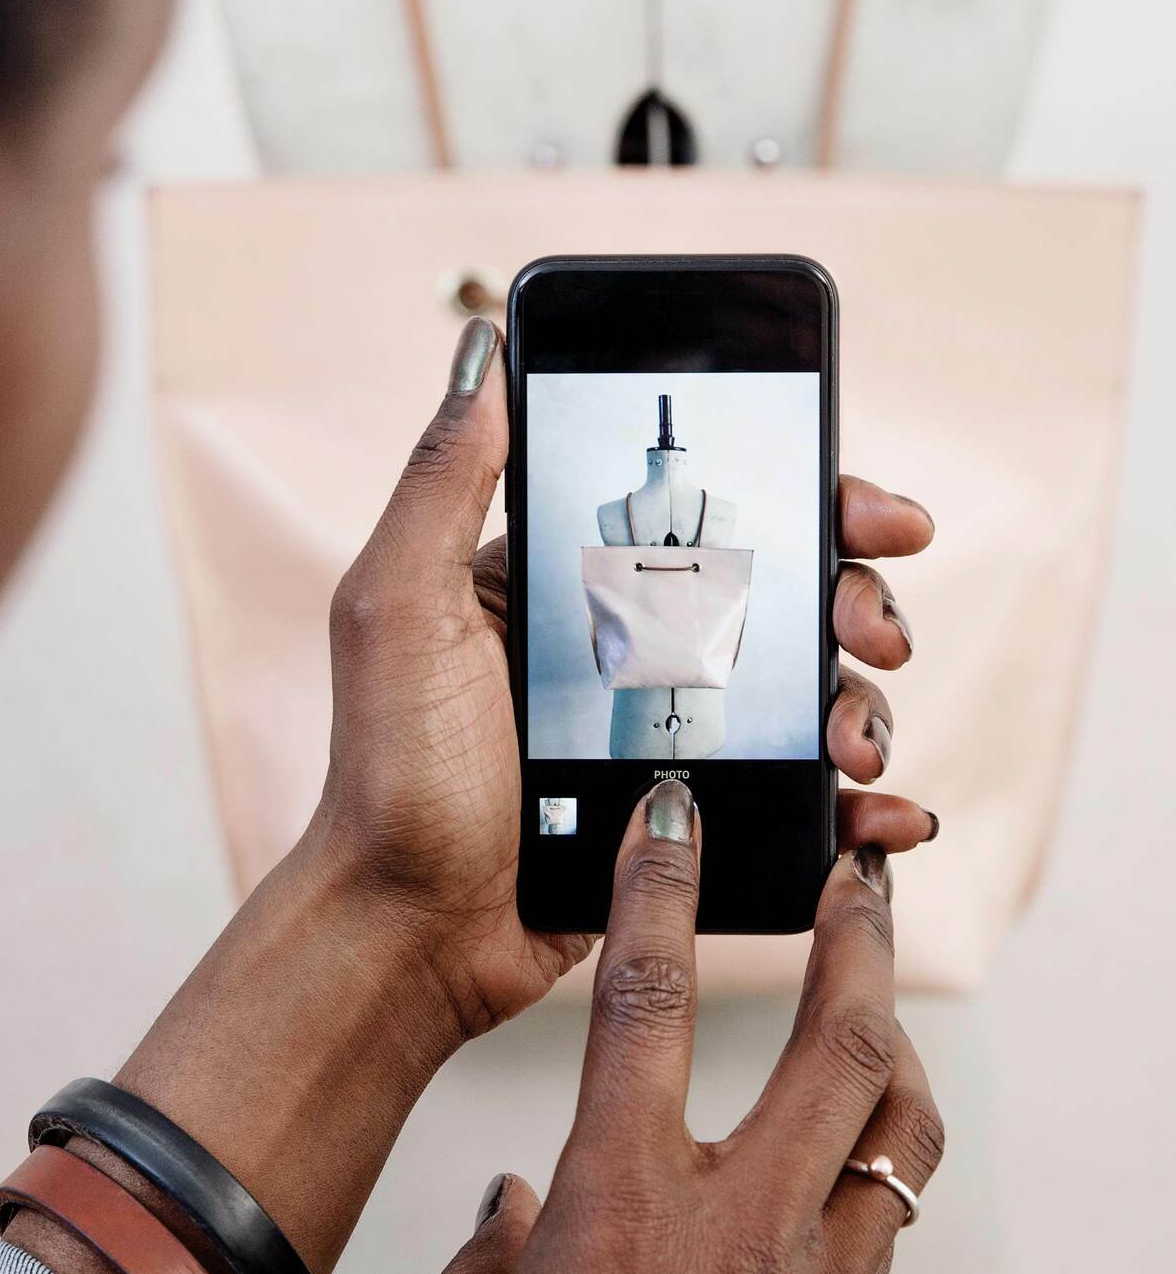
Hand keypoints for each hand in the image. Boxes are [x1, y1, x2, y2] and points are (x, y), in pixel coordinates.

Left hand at [312, 316, 938, 1038]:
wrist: (409, 926)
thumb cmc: (390, 766)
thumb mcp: (399, 602)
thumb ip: (445, 479)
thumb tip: (482, 346)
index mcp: (567, 579)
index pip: (702, 509)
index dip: (798, 494)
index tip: (867, 505)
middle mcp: (626, 642)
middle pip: (780, 591)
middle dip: (854, 594)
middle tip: (873, 626)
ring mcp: (665, 729)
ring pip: (805, 690)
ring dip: (862, 701)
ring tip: (853, 743)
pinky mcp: (688, 813)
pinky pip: (797, 794)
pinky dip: (856, 804)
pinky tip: (883, 814)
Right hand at [376, 785, 941, 1273]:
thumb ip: (478, 1261)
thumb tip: (517, 1202)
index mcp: (619, 1210)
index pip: (643, 1004)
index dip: (658, 891)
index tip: (672, 815)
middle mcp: (736, 1235)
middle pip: (835, 1044)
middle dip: (855, 936)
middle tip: (855, 868)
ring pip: (898, 1127)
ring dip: (893, 1038)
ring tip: (873, 986)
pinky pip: (888, 1213)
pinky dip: (883, 1145)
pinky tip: (849, 1135)